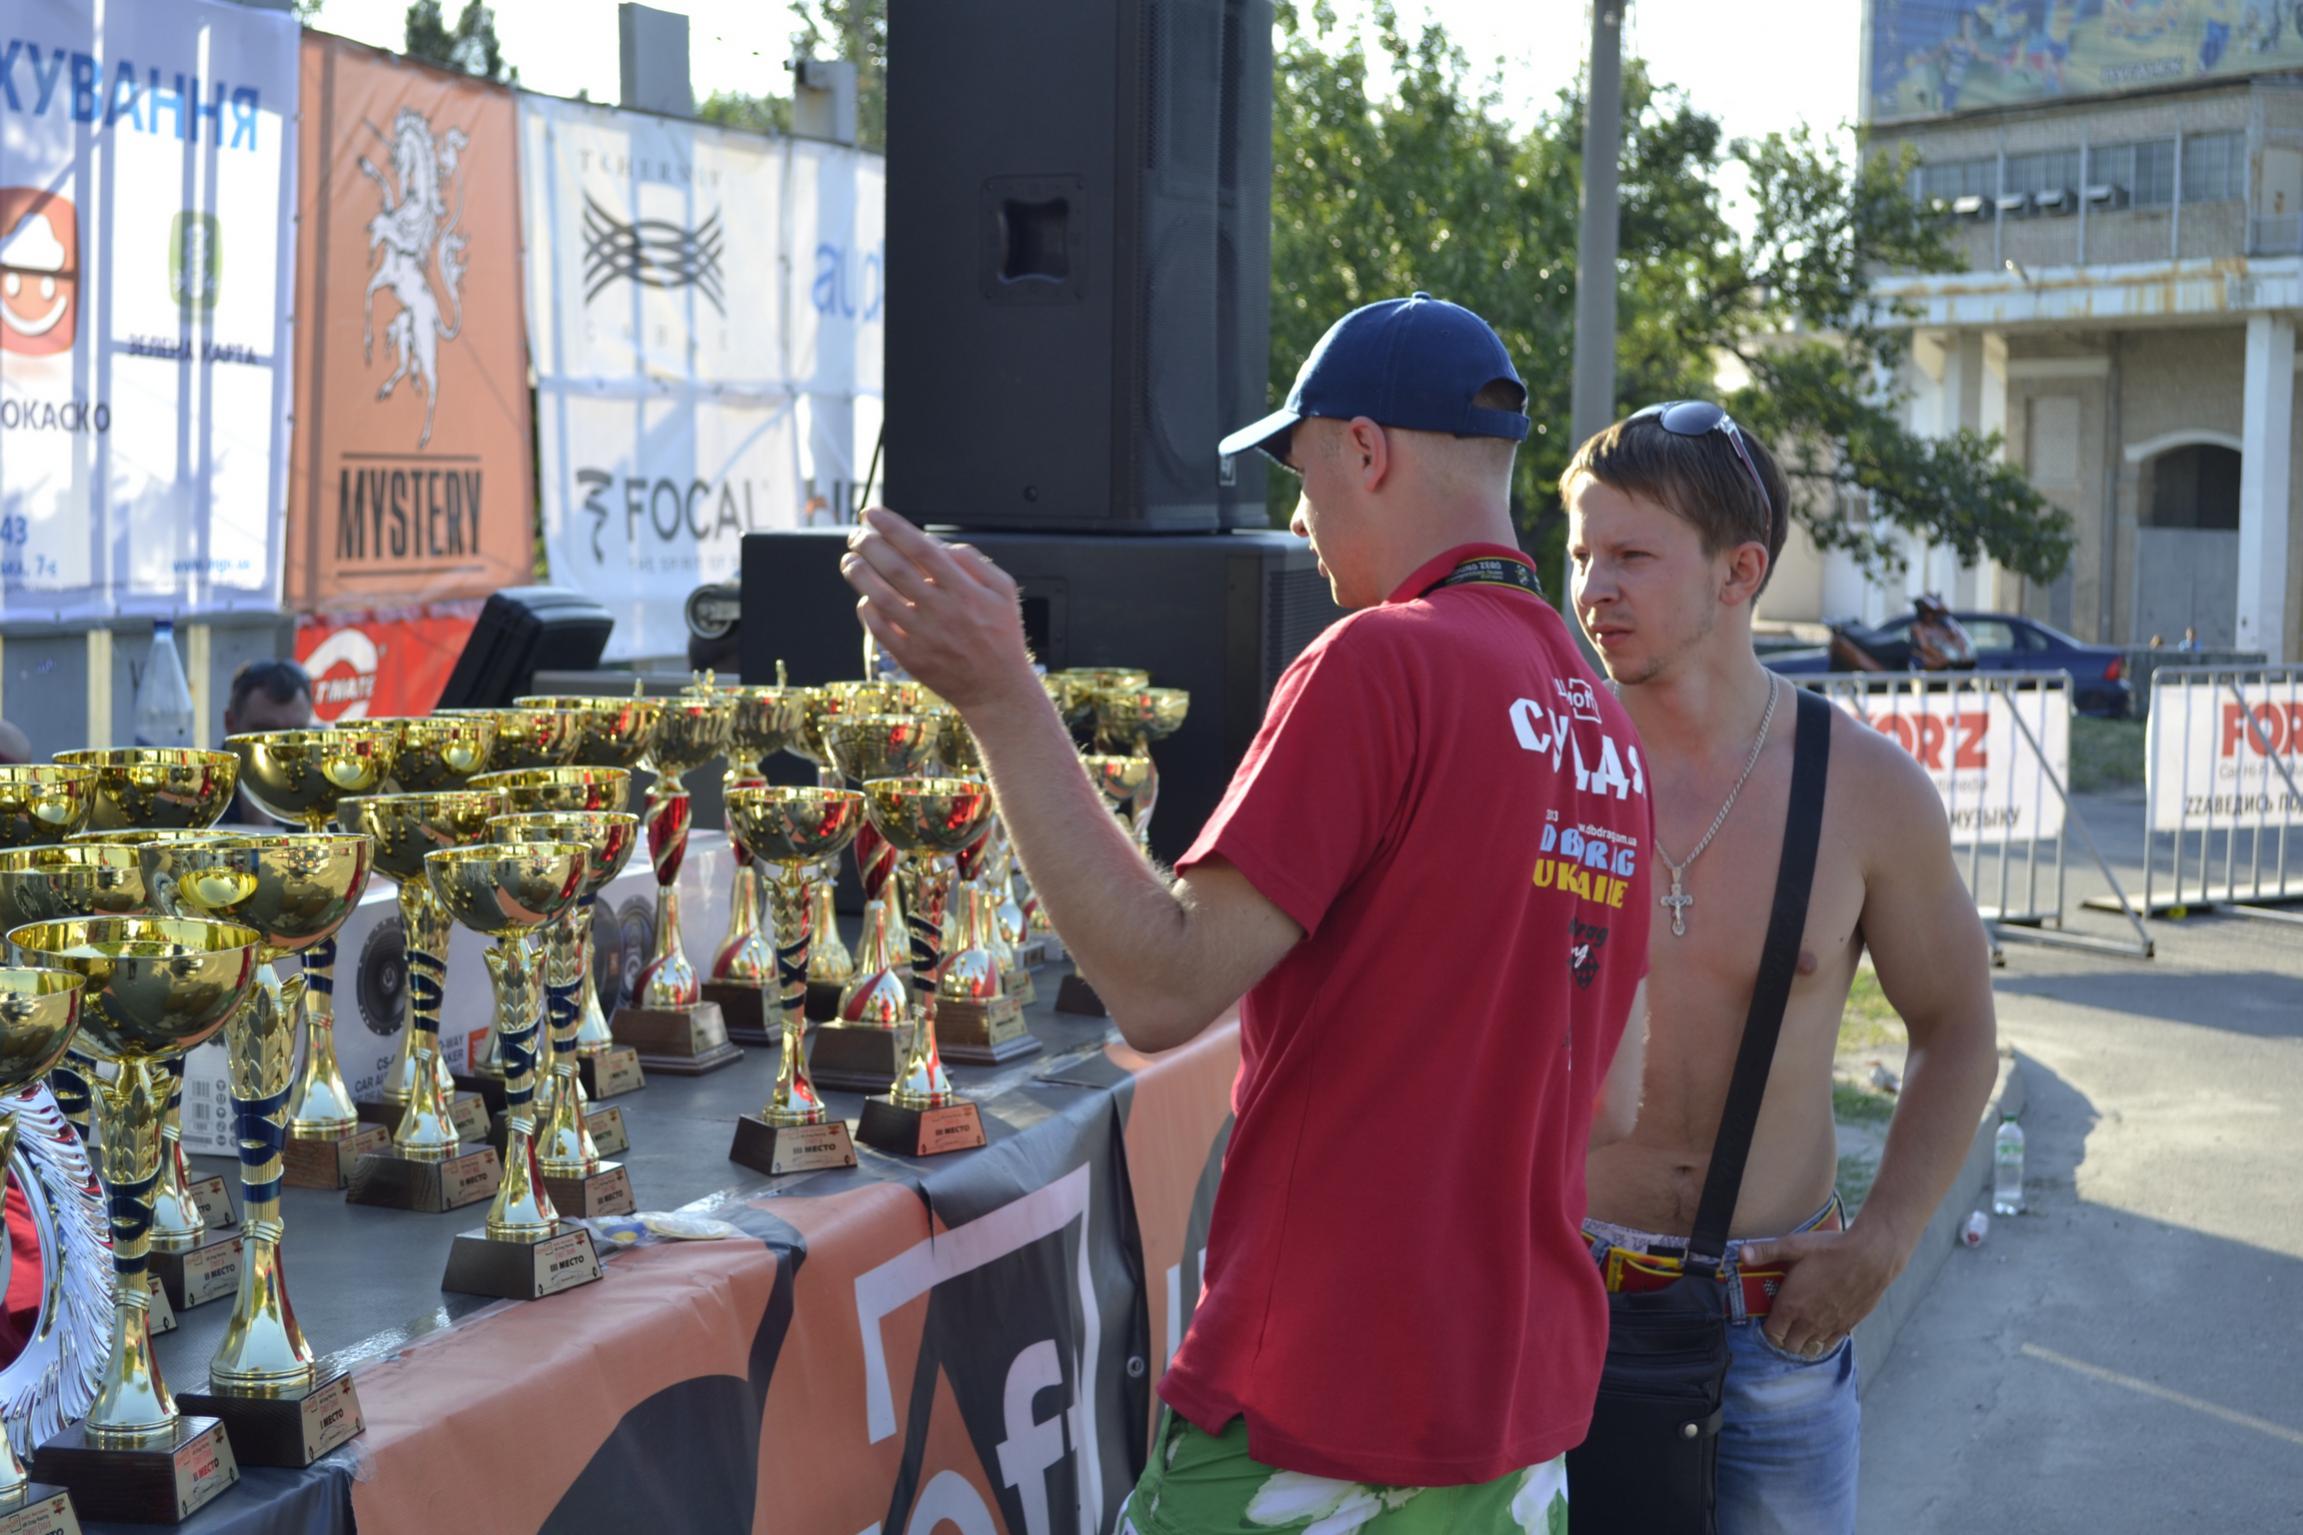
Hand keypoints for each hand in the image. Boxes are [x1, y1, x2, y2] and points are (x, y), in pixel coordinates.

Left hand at [838, 507, 1040, 713]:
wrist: (997, 689)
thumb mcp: (1003, 592)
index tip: (873, 513)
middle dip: (869, 545)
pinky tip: (864, 597)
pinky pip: (879, 629)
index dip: (893, 527)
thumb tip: (940, 545)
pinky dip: (867, 610)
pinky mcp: (910, 657)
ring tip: (850, 560)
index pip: (921, 548)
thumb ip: (974, 563)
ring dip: (859, 574)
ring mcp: (924, 635)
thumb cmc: (1001, 637)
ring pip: (881, 597)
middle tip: (856, 534)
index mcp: (964, 590)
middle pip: (895, 568)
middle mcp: (942, 610)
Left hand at [1737, 1224, 1905, 1359]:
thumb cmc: (1831, 1249)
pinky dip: (1821, 1342)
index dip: (1767, 1329)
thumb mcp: (1793, 1245)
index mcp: (1791, 1305)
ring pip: (1810, 1349)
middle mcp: (1809, 1321)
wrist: (1872, 1256)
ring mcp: (1829, 1326)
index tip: (1767, 1319)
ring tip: (1799, 1330)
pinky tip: (1820, 1330)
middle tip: (1782, 1324)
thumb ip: (1765, 1251)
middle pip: (1789, 1346)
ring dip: (1802, 1343)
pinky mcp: (1848, 1325)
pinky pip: (1830, 1345)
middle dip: (1782, 1339)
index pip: (1771, 1334)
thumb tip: (1741, 1253)